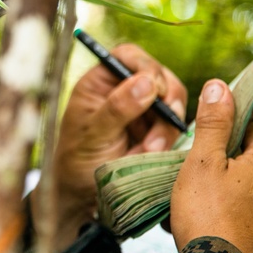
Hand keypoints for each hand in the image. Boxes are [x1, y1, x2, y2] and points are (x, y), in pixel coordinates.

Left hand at [42, 44, 186, 250]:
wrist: (84, 195)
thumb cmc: (77, 160)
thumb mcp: (93, 134)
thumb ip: (117, 108)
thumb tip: (147, 82)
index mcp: (101, 81)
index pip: (129, 57)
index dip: (147, 66)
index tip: (156, 88)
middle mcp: (123, 89)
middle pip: (159, 75)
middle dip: (166, 99)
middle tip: (167, 120)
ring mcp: (142, 109)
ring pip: (173, 101)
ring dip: (167, 125)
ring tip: (149, 149)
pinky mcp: (156, 129)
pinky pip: (175, 125)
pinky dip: (169, 139)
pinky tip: (152, 153)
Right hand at [170, 80, 252, 252]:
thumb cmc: (206, 216)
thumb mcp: (201, 163)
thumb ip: (212, 123)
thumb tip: (220, 85)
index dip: (228, 120)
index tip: (207, 126)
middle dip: (227, 158)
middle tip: (195, 171)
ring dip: (234, 188)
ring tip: (200, 202)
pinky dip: (239, 213)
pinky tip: (214, 224)